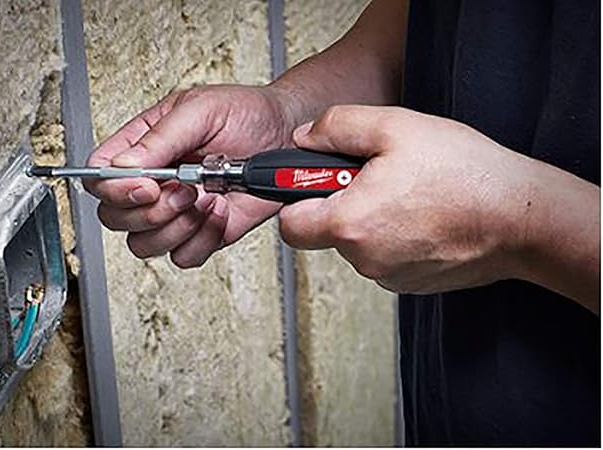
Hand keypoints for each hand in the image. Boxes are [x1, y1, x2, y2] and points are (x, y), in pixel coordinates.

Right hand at [85, 85, 294, 266]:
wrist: (285, 135)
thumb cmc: (245, 113)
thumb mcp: (201, 111)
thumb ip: (160, 137)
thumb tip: (125, 165)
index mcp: (142, 148)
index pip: (99, 177)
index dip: (114, 189)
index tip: (148, 185)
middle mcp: (154, 184)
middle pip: (115, 218)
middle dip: (150, 212)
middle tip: (185, 190)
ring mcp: (176, 213)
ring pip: (144, 244)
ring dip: (177, 226)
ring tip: (207, 197)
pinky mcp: (202, 234)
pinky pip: (183, 257)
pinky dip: (202, 241)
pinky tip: (220, 212)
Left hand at [280, 105, 539, 293]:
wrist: (521, 219)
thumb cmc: (464, 174)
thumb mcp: (395, 127)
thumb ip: (337, 127)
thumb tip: (305, 138)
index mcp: (349, 224)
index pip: (289, 225)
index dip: (295, 199)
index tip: (313, 180)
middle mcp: (362, 259)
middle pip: (325, 231)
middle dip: (340, 203)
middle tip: (376, 176)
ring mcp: (387, 276)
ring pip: (357, 243)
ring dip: (370, 218)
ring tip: (409, 193)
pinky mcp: (409, 284)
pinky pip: (384, 256)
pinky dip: (394, 236)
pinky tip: (424, 214)